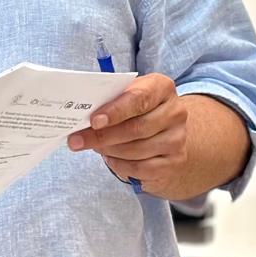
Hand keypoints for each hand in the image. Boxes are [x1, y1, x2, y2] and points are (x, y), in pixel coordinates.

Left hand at [67, 72, 187, 193]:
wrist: (167, 133)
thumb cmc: (138, 111)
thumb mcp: (126, 97)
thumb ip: (109, 102)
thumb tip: (81, 118)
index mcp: (162, 88)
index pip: (139, 98)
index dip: (115, 110)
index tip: (94, 121)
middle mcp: (175, 112)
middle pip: (137, 128)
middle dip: (103, 136)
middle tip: (78, 140)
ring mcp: (177, 138)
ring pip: (137, 150)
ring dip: (109, 151)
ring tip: (95, 147)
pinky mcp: (174, 161)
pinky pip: (141, 168)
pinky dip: (120, 165)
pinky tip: (111, 159)